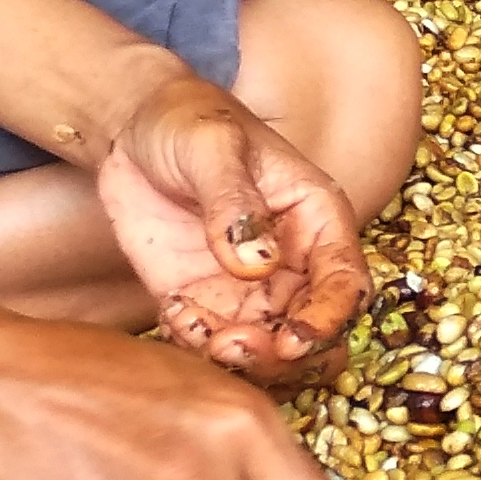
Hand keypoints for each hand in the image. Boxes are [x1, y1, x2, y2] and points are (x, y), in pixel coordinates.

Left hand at [89, 71, 373, 382]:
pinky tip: (174, 312)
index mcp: (316, 219)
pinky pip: (212, 345)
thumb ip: (235, 203)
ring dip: (242, 360)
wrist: (136, 127)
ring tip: (201, 335)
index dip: (328, 318)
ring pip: (268, 352)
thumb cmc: (189, 119)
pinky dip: (197, 346)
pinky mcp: (205, 302)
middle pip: (314, 334)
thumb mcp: (212, 146)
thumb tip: (260, 263)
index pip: (344, 282)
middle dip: (282, 355)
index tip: (295, 339)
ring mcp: (249, 289)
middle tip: (235, 345)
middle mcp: (293, 264)